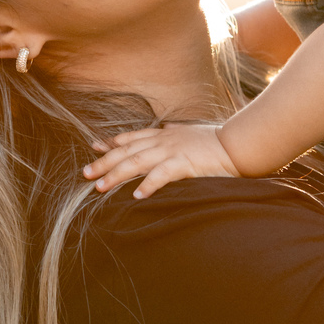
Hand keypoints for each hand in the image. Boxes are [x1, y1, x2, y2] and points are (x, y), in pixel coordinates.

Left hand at [83, 123, 240, 198]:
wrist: (238, 143)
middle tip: (85, 173)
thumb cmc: (218, 139)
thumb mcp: (192, 130)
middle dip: (104, 162)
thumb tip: (168, 127)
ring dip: (116, 175)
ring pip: (136, 162)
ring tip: (100, 187)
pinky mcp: (184, 164)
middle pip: (126, 151)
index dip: (111, 143)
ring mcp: (172, 151)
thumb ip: (176, 130)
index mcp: (165, 134)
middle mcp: (164, 140)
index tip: (94, 148)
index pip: (132, 137)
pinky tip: (136, 196)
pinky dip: (148, 185)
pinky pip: (161, 175)